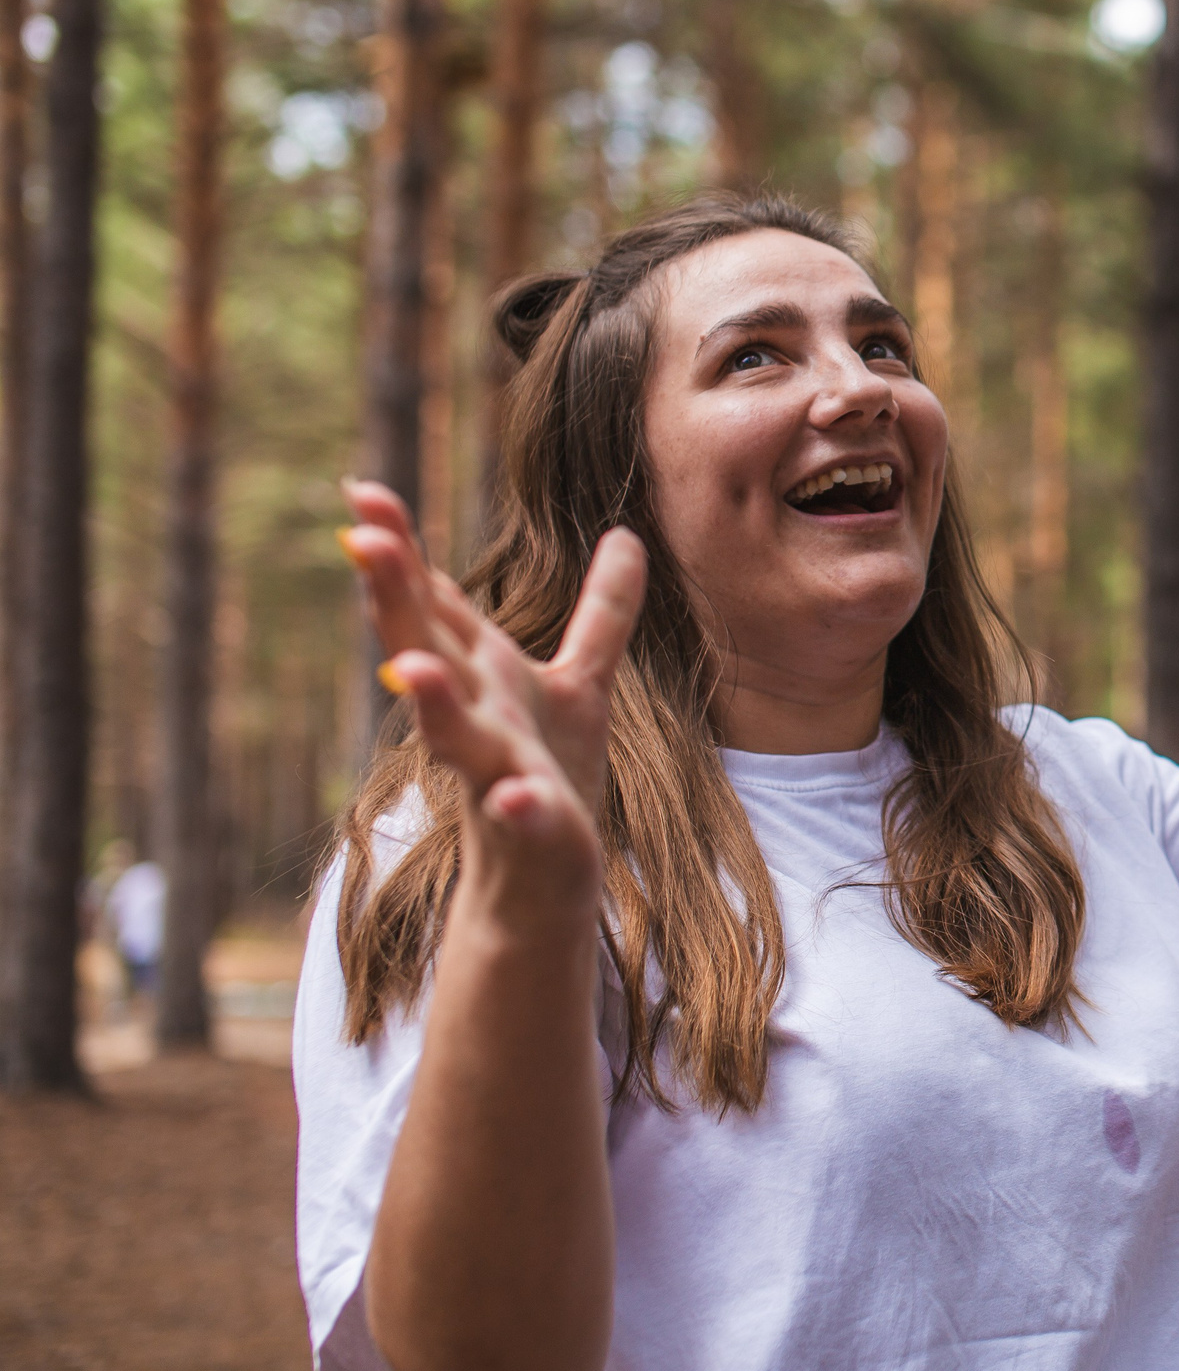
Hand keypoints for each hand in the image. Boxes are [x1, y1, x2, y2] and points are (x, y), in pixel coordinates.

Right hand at [341, 480, 646, 935]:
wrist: (543, 880)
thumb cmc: (550, 773)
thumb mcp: (581, 682)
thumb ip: (602, 610)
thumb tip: (626, 533)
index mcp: (481, 677)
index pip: (432, 603)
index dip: (398, 547)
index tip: (361, 489)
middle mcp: (475, 717)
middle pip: (425, 648)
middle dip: (394, 596)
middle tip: (360, 537)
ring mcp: (495, 773)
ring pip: (454, 733)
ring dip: (432, 702)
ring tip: (412, 671)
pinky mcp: (531, 829)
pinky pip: (521, 816)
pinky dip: (517, 806)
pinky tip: (519, 796)